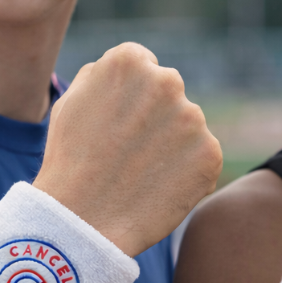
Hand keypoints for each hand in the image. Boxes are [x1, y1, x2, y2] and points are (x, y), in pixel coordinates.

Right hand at [34, 43, 222, 255]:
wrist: (82, 221)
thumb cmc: (70, 160)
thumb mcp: (72, 101)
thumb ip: (104, 74)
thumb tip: (137, 68)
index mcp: (130, 61)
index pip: (144, 67)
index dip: (128, 99)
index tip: (115, 124)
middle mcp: (167, 81)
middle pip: (168, 93)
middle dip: (154, 116)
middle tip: (127, 152)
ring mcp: (193, 118)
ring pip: (186, 126)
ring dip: (171, 144)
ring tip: (139, 173)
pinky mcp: (210, 154)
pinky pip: (201, 157)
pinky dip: (186, 172)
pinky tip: (158, 188)